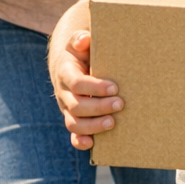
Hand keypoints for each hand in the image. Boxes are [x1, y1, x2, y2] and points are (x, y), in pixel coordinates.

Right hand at [50, 30, 122, 150]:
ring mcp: (67, 109)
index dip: (94, 87)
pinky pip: (73, 134)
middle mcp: (63, 93)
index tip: (115, 87)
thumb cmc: (81, 52)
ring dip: (93, 126)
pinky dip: (80, 141)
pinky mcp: (73, 119)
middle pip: (77, 105)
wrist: (70, 64)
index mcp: (65, 73)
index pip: (76, 83)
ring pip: (74, 123)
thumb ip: (80, 39)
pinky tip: (92, 144)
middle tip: (121, 104)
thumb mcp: (78, 41)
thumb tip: (84, 40)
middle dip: (99, 107)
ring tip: (113, 123)